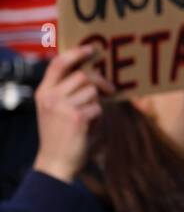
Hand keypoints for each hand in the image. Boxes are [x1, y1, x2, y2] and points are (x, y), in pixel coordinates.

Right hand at [32, 45, 112, 183]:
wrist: (56, 162)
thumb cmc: (60, 135)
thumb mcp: (55, 110)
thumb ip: (66, 91)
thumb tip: (92, 73)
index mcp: (43, 92)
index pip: (58, 64)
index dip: (76, 53)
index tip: (92, 49)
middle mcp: (50, 97)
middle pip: (83, 76)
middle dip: (101, 82)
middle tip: (111, 90)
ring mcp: (62, 107)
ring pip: (93, 92)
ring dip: (97, 103)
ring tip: (89, 117)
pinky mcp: (76, 117)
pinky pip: (98, 108)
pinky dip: (99, 117)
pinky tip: (89, 127)